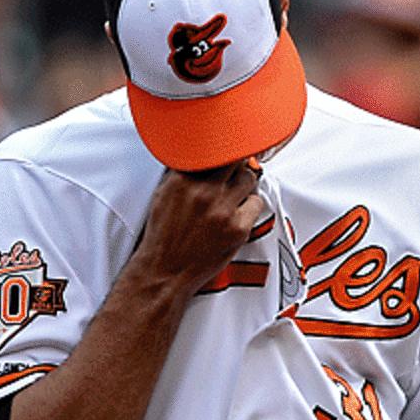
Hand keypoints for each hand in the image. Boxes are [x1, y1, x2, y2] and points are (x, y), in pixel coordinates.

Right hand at [129, 160, 263, 297]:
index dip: (220, 148)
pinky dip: (250, 206)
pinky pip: (256, 203)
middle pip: (234, 158)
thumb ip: (183, 173)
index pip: (211, 148)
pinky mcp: (237, 228)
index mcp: (182, 180)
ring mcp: (222, 210)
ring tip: (234, 194)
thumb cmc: (164, 237)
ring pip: (249, 178)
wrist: (165, 271)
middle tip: (231, 171)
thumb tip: (199, 155)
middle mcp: (203, 192)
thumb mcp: (163, 195)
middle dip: (234, 163)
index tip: (223, 149)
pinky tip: (238, 212)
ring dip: (244, 183)